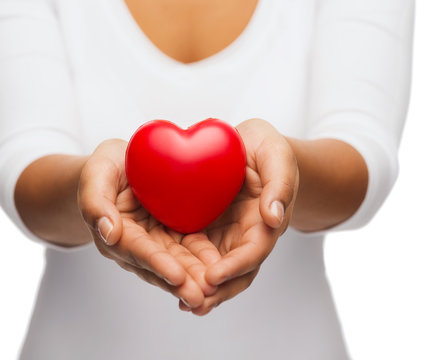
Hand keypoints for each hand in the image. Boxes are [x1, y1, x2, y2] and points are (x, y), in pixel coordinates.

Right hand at [77, 139, 217, 307]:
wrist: (121, 166)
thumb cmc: (107, 167)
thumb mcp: (97, 174)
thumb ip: (95, 202)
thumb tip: (109, 233)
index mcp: (116, 232)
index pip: (138, 249)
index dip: (157, 263)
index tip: (177, 276)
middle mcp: (136, 245)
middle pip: (160, 265)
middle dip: (181, 282)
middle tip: (201, 297)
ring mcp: (156, 243)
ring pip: (177, 264)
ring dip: (194, 279)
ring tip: (214, 293)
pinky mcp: (172, 237)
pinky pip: (189, 251)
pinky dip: (204, 263)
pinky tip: (221, 273)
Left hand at [179, 118, 298, 314]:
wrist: (248, 146)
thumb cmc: (266, 148)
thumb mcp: (276, 155)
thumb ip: (279, 183)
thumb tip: (274, 217)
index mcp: (266, 222)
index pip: (253, 252)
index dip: (235, 267)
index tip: (213, 277)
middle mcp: (246, 235)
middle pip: (235, 272)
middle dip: (217, 290)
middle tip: (194, 304)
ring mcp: (226, 235)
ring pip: (216, 270)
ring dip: (201, 288)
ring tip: (182, 302)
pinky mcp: (207, 230)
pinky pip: (197, 254)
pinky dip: (187, 269)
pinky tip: (169, 278)